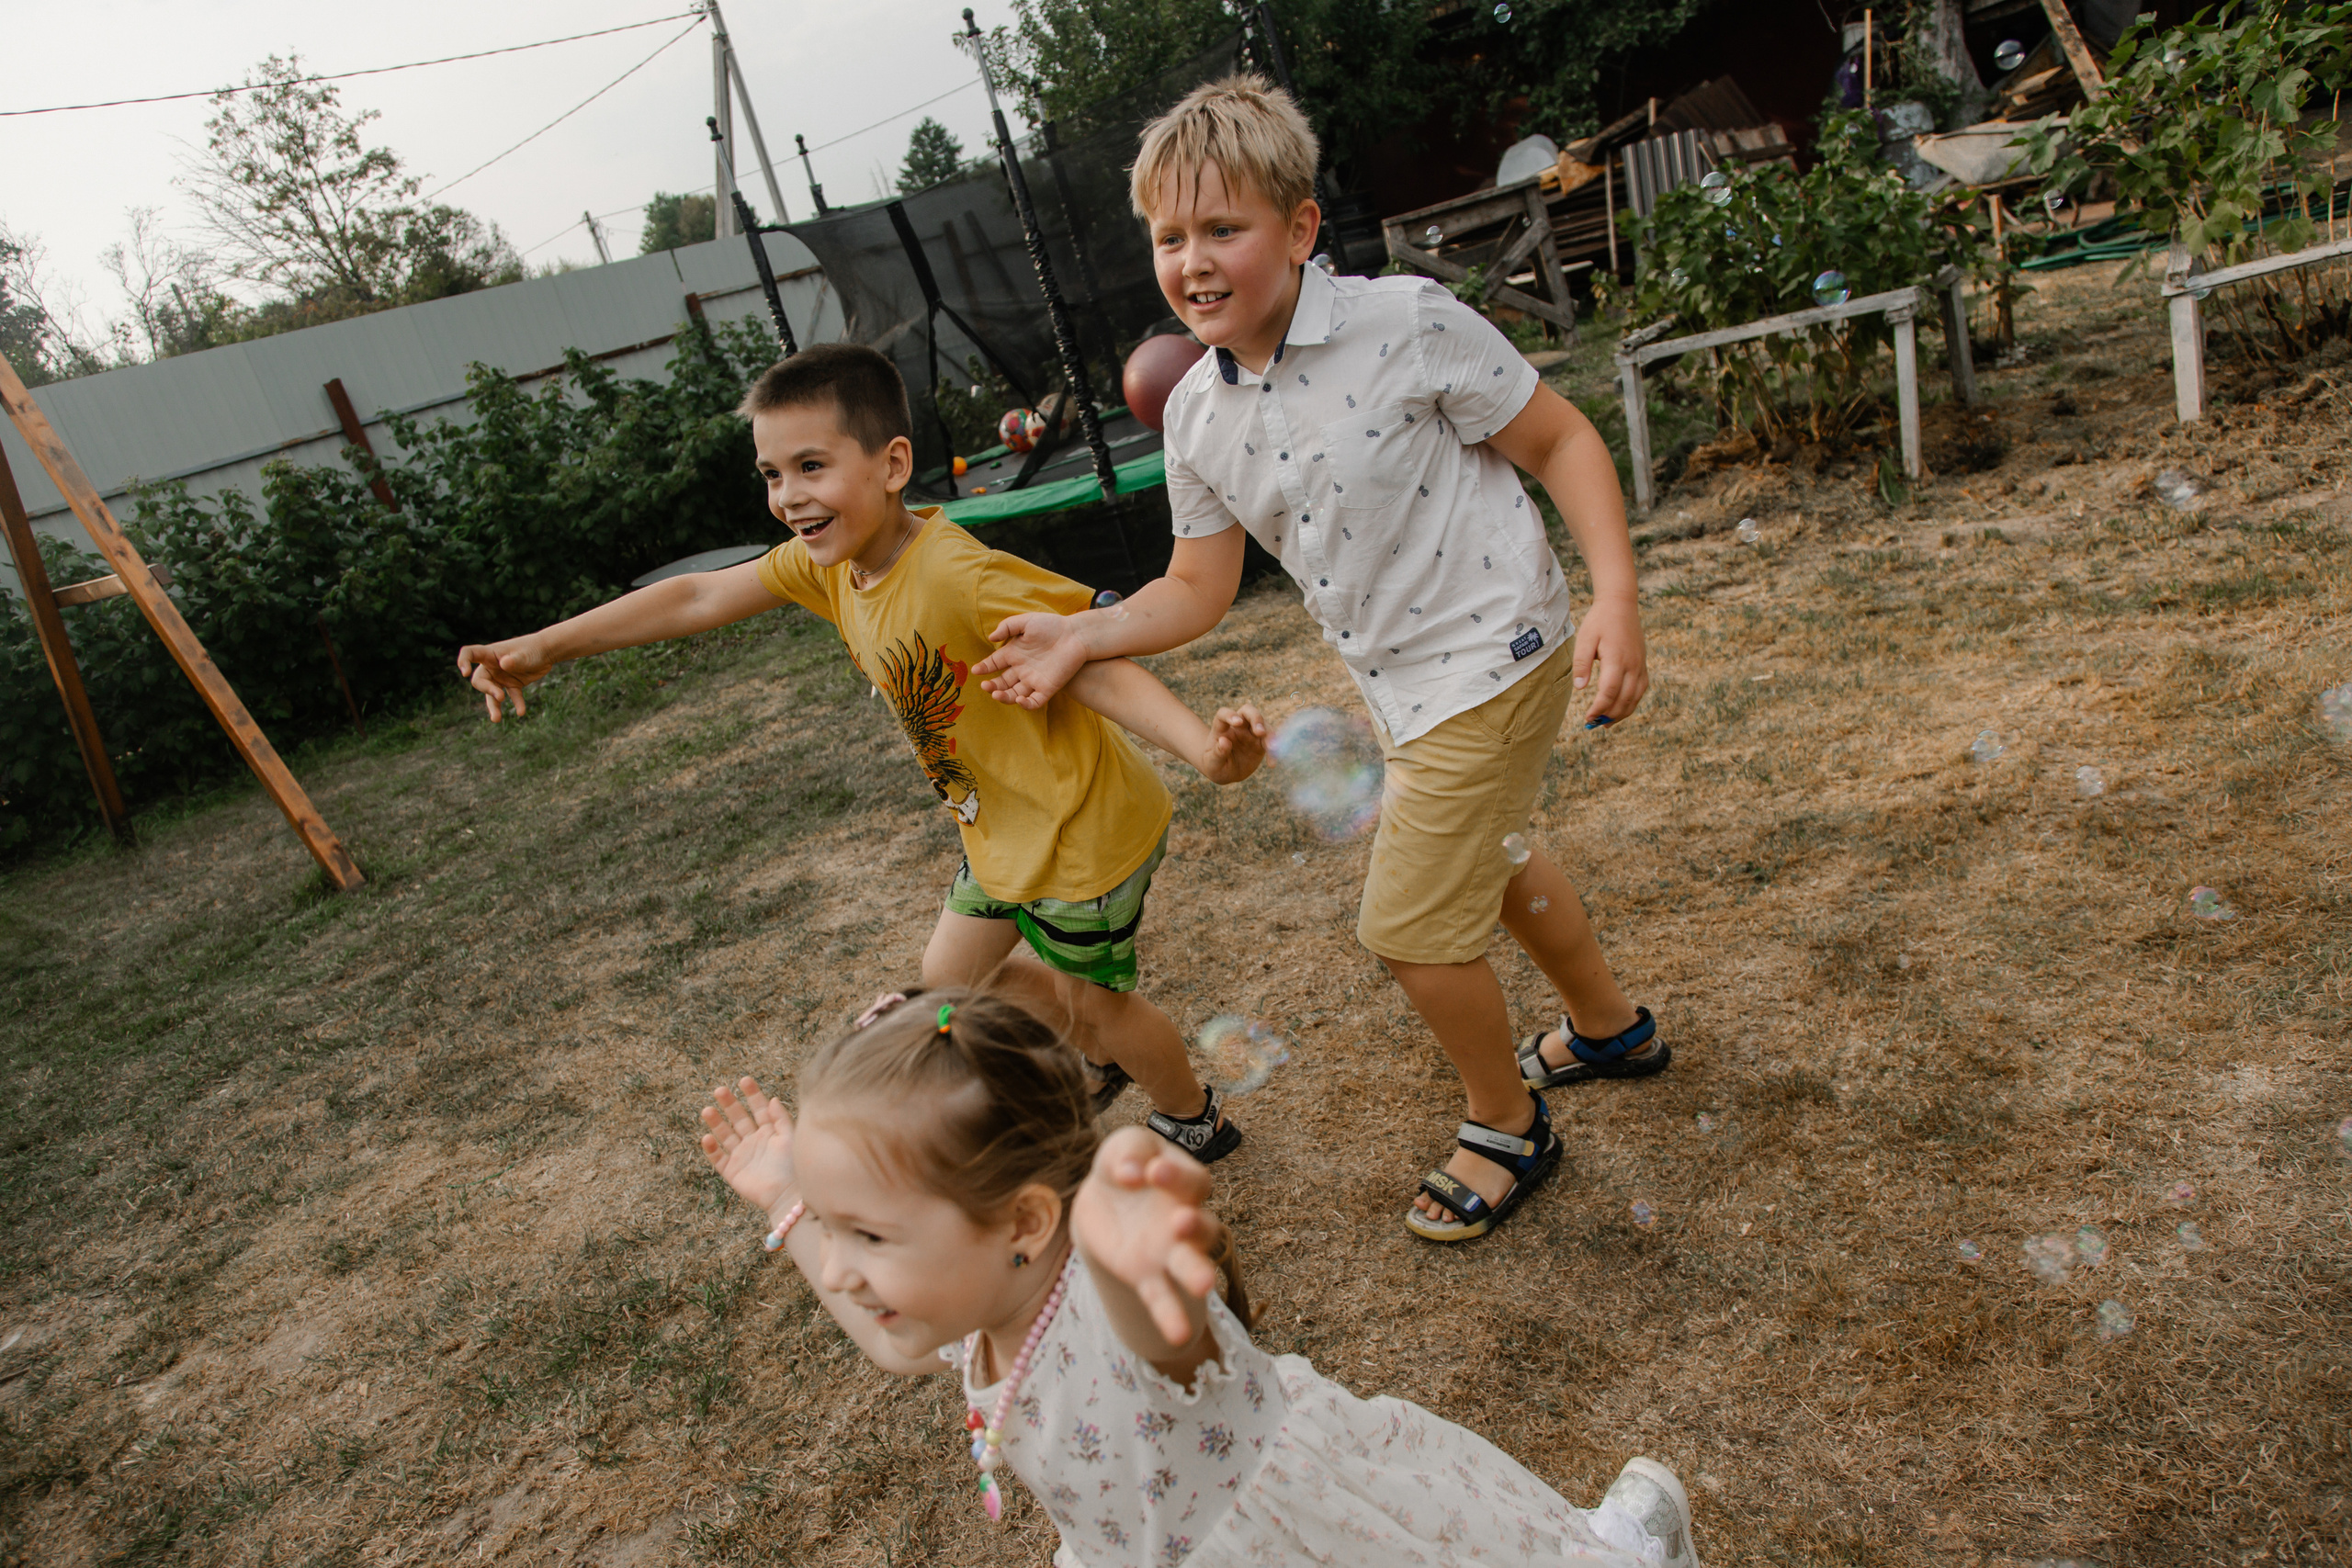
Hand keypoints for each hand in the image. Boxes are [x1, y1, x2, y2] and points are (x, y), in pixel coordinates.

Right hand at [456, 636, 552, 722]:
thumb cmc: (533, 648)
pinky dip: (517, 704)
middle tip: (500, 697)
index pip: (469, 653)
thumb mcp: (524, 654)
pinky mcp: (513, 684)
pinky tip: (521, 712)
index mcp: (490, 653)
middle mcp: (492, 666)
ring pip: (492, 694)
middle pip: (480, 680)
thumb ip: (515, 660)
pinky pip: (512, 696)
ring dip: (494, 706)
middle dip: (487, 690)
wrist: (547, 651)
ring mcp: (502, 677)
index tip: (465, 673)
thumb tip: (504, 664)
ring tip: (496, 719)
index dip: (463, 661)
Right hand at [698, 1076, 796, 1217]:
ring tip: (707, 1110)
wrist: (788, 1196)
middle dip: (729, 1104)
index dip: (752, 1094)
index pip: (759, 1109)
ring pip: (725, 1135)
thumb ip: (781, 1118)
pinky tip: (706, 1137)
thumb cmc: (794, 1166)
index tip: (744, 1080)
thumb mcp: (790, 1138)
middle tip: (719, 1090)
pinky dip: (711, 1149)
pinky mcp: (733, 1172)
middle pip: (739, 1119)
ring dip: (716, 1123)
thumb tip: (772, 1098)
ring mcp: (742, 1156)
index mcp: (770, 1132)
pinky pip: (718, 1158)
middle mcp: (754, 1141)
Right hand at [973, 612, 1088, 709]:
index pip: (994, 663)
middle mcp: (1022, 668)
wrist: (1076, 635)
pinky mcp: (1048, 688)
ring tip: (996, 694)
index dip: (984, 667)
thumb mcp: (1026, 622)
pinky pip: (1034, 701)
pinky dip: (1025, 704)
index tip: (976, 670)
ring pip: (1014, 694)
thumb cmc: (1052, 625)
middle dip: (992, 686)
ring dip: (1004, 697)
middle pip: (1002, 682)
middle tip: (985, 686)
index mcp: (1015, 653)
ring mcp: (1034, 680)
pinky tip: (1019, 699)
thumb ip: (1007, 627)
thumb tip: (991, 637)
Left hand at [1073, 1126, 1219, 1345]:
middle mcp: (1186, 1219)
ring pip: (1191, 1265)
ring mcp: (1170, 1252)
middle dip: (1196, 1227)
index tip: (1153, 1170)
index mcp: (1184, 1183)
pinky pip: (1162, 1298)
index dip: (1176, 1175)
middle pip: (1205, 1226)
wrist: (1102, 1202)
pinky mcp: (1148, 1276)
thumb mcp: (1122, 1148)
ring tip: (1202, 1286)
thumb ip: (1129, 1151)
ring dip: (1196, 1274)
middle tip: (1181, 1223)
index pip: (1194, 1180)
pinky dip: (1170, 1316)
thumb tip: (1130, 1173)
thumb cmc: (1123, 1166)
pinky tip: (1179, 1335)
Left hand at [1197, 703, 1267, 784]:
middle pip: (1247, 711)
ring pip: (1263, 724)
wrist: (1224, 772)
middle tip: (1260, 732)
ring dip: (1269, 733)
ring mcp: (1250, 733)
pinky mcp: (1260, 743)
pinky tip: (1272, 763)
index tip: (1237, 722)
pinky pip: (1270, 742)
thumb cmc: (1214, 764)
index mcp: (1221, 728)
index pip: (1223, 714)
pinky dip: (1273, 751)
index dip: (1230, 715)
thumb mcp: (1212, 762)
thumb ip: (1217, 752)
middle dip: (1256, 718)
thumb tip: (1224, 741)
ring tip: (1272, 747)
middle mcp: (1237, 727)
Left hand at [1572, 596, 1647, 726]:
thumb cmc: (1600, 621)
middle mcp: (1632, 665)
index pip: (1609, 692)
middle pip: (1624, 700)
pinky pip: (1641, 690)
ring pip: (1635, 698)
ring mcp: (1640, 666)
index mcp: (1616, 659)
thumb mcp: (1584, 639)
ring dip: (1621, 713)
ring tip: (1606, 723)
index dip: (1599, 708)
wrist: (1621, 605)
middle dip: (1609, 715)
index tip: (1587, 717)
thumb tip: (1580, 688)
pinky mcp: (1643, 665)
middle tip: (1593, 723)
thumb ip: (1582, 664)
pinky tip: (1620, 708)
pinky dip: (1631, 703)